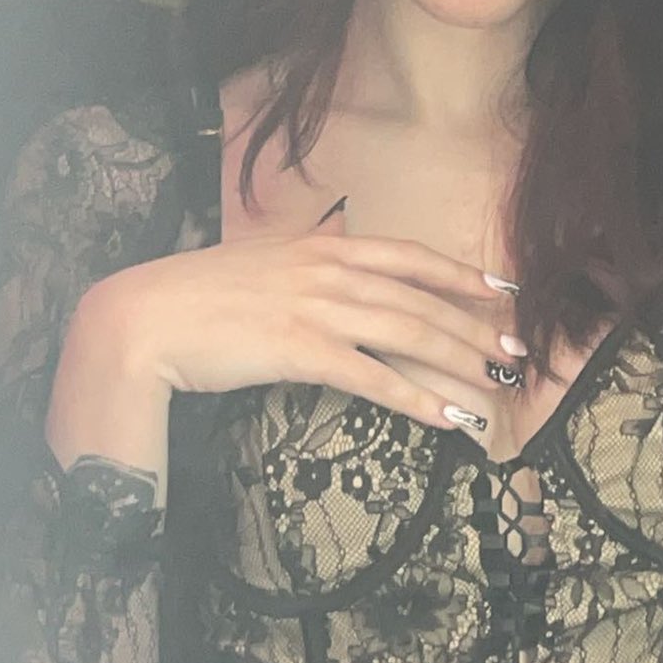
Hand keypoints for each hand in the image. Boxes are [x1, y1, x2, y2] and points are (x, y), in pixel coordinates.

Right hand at [79, 230, 521, 436]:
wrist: (145, 318)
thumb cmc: (199, 297)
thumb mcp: (263, 266)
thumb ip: (308, 269)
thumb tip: (343, 275)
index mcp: (321, 246)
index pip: (408, 255)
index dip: (459, 273)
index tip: (501, 290)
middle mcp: (327, 270)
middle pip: (420, 299)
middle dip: (475, 326)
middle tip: (516, 351)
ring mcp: (316, 308)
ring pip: (407, 334)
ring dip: (459, 361)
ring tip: (495, 385)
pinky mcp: (300, 350)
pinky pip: (373, 376)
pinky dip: (416, 397)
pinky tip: (446, 415)